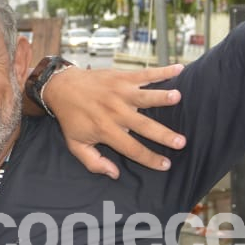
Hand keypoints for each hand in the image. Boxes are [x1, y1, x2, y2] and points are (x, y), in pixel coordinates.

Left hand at [43, 64, 186, 177]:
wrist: (62, 87)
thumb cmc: (71, 118)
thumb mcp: (76, 145)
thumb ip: (93, 162)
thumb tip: (114, 174)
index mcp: (106, 130)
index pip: (132, 149)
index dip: (150, 158)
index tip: (166, 165)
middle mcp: (115, 112)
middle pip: (144, 126)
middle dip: (164, 135)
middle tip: (182, 142)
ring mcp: (120, 92)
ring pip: (145, 96)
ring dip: (162, 96)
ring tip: (177, 97)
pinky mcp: (122, 77)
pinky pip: (145, 74)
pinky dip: (162, 71)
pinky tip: (179, 70)